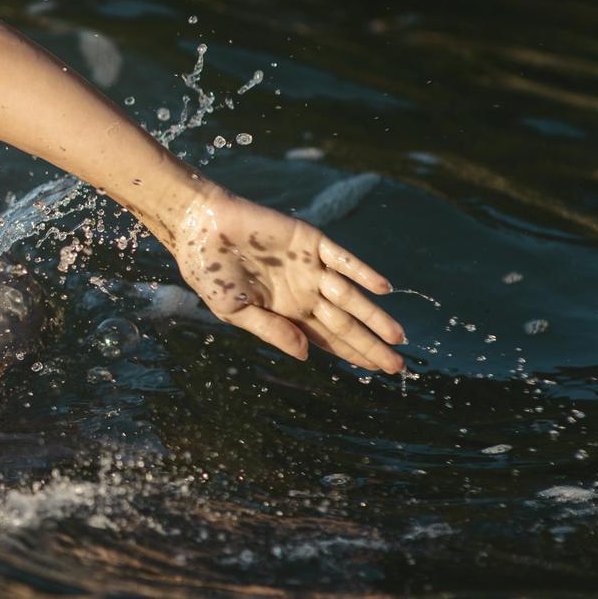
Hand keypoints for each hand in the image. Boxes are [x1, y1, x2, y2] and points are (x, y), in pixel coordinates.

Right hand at [169, 186, 406, 373]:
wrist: (199, 227)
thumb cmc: (208, 272)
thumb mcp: (233, 311)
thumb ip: (271, 330)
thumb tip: (306, 356)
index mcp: (285, 311)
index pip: (326, 337)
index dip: (351, 353)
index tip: (374, 370)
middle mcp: (304, 292)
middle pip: (344, 322)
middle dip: (371, 344)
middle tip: (397, 366)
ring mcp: (309, 267)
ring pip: (350, 296)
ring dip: (374, 315)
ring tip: (398, 337)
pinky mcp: (310, 241)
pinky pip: (343, 260)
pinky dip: (362, 273)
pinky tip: (382, 288)